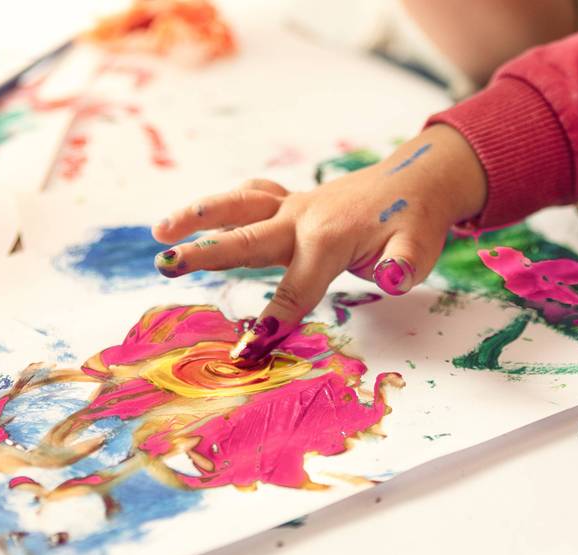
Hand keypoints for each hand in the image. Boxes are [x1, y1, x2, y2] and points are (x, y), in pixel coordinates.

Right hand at [150, 124, 486, 361]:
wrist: (415, 180)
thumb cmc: (414, 222)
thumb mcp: (418, 248)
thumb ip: (404, 265)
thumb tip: (395, 278)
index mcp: (328, 239)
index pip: (295, 289)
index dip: (273, 321)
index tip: (247, 350)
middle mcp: (302, 219)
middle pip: (248, 239)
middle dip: (208, 253)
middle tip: (168, 264)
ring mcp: (293, 206)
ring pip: (239, 207)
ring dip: (199, 216)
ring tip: (159, 232)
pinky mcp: (290, 202)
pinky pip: (251, 198)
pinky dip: (222, 206)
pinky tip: (193, 218)